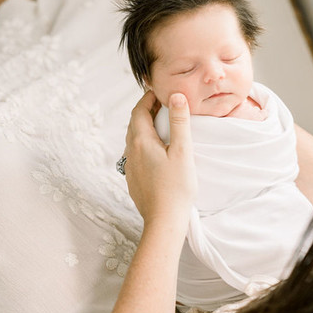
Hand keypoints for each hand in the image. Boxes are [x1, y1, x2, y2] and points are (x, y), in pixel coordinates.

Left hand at [124, 90, 196, 228]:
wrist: (163, 220)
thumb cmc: (176, 187)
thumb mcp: (182, 151)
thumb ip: (179, 122)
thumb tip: (176, 96)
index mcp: (140, 141)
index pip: (139, 110)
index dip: (148, 97)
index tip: (161, 91)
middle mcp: (130, 152)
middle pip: (135, 123)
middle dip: (147, 110)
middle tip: (164, 104)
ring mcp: (130, 166)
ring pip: (134, 139)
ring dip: (146, 128)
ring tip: (163, 125)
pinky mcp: (133, 179)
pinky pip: (136, 154)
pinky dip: (145, 143)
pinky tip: (158, 151)